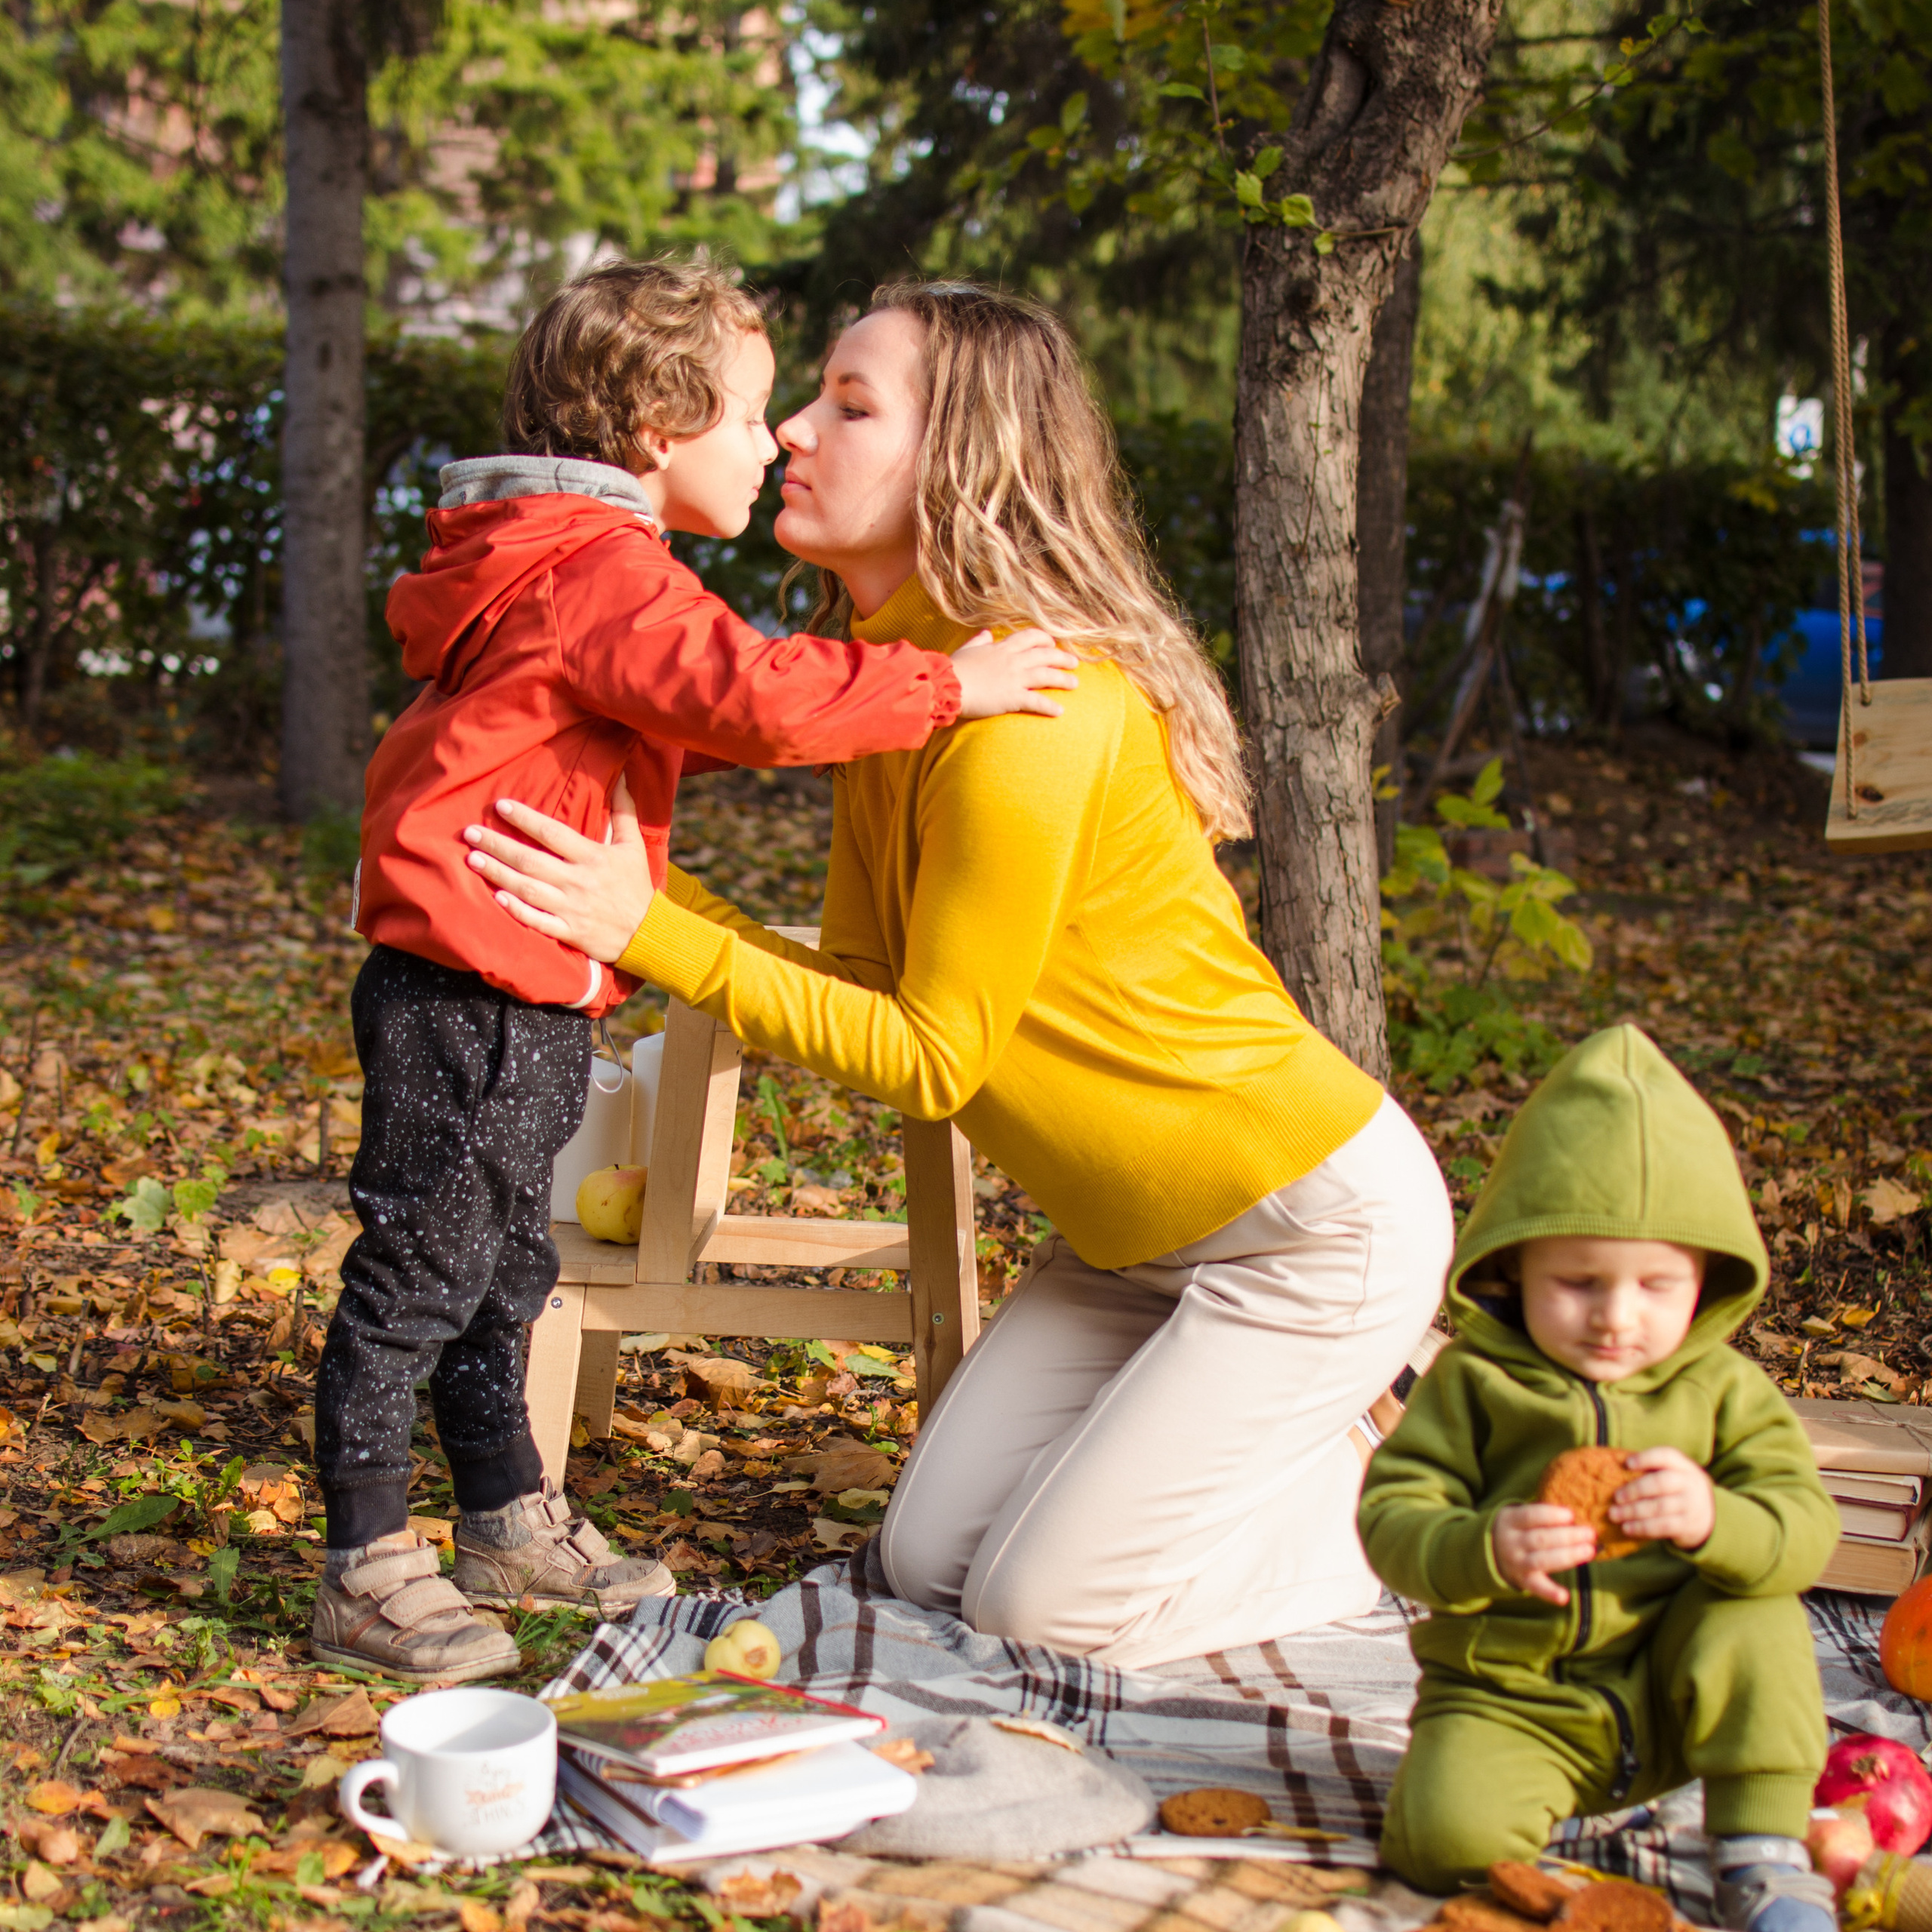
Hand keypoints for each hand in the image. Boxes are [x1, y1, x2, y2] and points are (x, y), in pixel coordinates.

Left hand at [462, 776, 654, 963]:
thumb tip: (620, 778)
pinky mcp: (569, 932)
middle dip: (498, 845)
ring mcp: (572, 908)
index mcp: (593, 857)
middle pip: (532, 860)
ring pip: (529, 889)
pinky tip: (496, 898)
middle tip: (470, 833)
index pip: (553, 834)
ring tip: (472, 859)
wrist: (649, 933)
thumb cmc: (636, 886)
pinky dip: (518, 911)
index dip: (525, 819)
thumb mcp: (634, 846)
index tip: (500, 806)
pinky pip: (538, 921)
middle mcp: (579, 881)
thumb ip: (624, 812)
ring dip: (499, 874)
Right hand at [951, 626, 1079, 720]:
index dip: (1044, 639)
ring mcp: (1014, 678)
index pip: (1030, 637)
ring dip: (1063, 679)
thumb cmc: (954, 669)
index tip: (1052, 643)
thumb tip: (986, 633)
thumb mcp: (967, 649)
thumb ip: (979, 641)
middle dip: (1062, 657)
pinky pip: (1037, 702)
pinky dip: (1050, 707)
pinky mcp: (1012, 697)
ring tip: (1075, 684)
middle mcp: (1012, 660)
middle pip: (1045, 655)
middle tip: (1074, 663)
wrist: (947, 685)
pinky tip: (1060, 712)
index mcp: (1002, 648)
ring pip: (1047, 675)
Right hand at [1492, 1503, 1596, 1604]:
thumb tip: (1577, 1516)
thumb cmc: (1519, 1528)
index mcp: (1510, 1520)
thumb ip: (1543, 1514)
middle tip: (1590, 1533)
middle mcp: (1511, 1542)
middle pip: (1540, 1539)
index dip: (1551, 1515)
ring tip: (1589, 1551)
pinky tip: (1564, 1596)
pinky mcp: (1523, 1580)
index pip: (1530, 1516)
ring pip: (1542, 1561)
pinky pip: (1537, 1588)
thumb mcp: (1520, 1515)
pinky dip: (1550, 1593)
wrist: (1493, 1550)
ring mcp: (1516, 1563)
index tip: (1571, 1514)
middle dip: (1568, 1536)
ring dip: (1568, 1556)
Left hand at [1608, 1446, 1714, 1549]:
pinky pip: (1663, 1526)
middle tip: (1616, 1497)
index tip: (1627, 1463)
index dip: (1646, 1458)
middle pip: (1660, 1483)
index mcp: (1684, 1466)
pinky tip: (1627, 1528)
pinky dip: (1642, 1528)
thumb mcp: (1675, 1476)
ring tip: (1614, 1515)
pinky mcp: (1688, 1526)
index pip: (1666, 1456)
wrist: (1711, 1517)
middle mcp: (1691, 1483)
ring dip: (1633, 1511)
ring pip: (1659, 1507)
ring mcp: (1691, 1505)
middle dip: (1635, 1490)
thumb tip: (1613, 1470)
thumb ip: (1652, 1472)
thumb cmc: (1678, 1491)